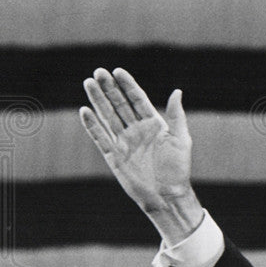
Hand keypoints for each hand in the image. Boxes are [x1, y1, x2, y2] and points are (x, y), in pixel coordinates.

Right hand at [80, 68, 201, 239]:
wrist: (167, 195)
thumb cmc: (178, 168)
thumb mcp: (181, 140)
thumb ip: (177, 116)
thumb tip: (177, 91)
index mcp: (153, 124)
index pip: (137, 99)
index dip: (128, 85)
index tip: (117, 71)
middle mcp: (136, 130)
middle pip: (119, 104)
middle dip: (109, 88)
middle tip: (98, 72)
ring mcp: (124, 142)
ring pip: (107, 116)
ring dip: (98, 101)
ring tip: (88, 83)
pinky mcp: (113, 156)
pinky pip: (100, 137)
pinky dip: (92, 125)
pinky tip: (84, 111)